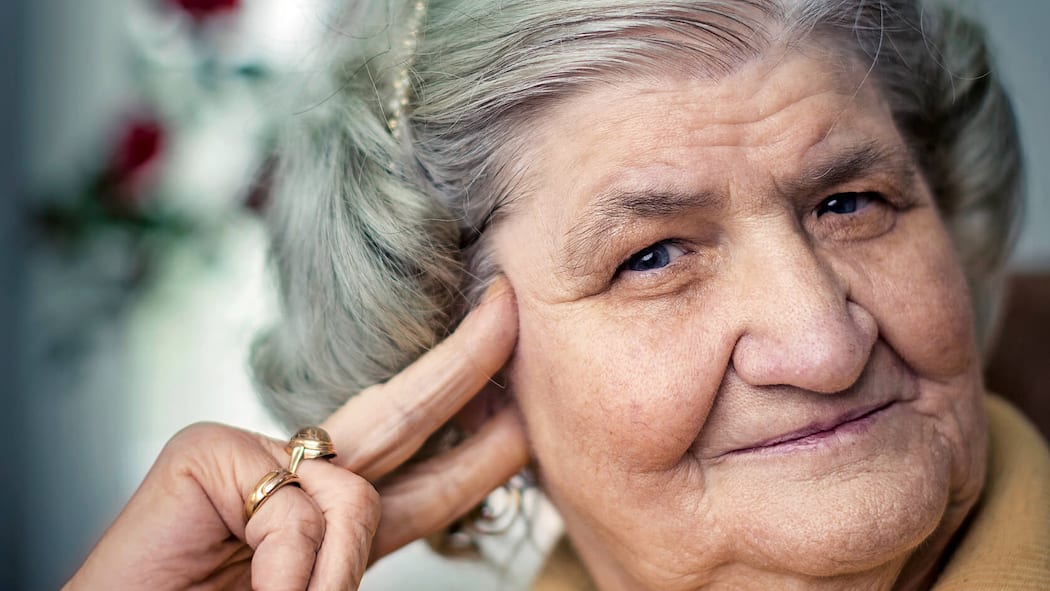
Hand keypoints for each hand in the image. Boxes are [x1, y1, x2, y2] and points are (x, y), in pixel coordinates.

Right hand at [65, 280, 527, 589]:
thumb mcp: (316, 585)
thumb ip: (360, 542)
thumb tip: (404, 496)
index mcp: (331, 512)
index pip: (424, 470)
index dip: (479, 442)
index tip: (524, 408)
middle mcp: (297, 471)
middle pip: (403, 416)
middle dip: (467, 365)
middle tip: (510, 311)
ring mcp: (248, 453)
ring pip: (356, 494)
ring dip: (338, 571)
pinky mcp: (207, 452)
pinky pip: (299, 512)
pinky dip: (291, 571)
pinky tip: (253, 588)